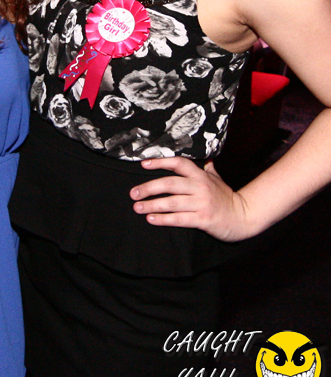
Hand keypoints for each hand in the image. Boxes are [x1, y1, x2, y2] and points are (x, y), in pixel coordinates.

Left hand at [129, 157, 249, 241]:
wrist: (244, 217)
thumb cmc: (227, 198)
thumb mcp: (217, 179)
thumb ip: (208, 168)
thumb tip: (204, 157)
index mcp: (201, 175)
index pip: (179, 163)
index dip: (160, 162)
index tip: (144, 164)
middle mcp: (200, 187)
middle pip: (170, 184)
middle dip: (149, 187)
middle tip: (133, 193)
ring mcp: (202, 203)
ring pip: (172, 202)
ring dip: (152, 204)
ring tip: (137, 207)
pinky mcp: (203, 219)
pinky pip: (179, 219)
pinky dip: (163, 219)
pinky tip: (151, 219)